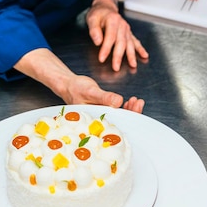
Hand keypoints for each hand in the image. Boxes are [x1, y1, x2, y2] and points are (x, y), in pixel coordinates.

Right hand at [14, 48, 144, 112]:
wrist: (68, 85)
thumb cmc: (75, 88)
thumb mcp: (90, 91)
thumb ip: (104, 97)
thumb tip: (118, 102)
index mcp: (95, 119)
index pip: (116, 122)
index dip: (128, 115)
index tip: (136, 106)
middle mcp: (99, 120)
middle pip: (119, 121)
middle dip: (131, 113)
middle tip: (138, 102)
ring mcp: (101, 115)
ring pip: (119, 117)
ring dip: (129, 109)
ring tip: (136, 101)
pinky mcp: (102, 111)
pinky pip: (115, 112)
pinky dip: (123, 107)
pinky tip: (128, 102)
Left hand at [86, 0, 148, 71]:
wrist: (106, 7)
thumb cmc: (98, 13)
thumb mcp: (92, 19)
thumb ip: (94, 30)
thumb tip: (98, 42)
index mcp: (112, 20)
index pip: (110, 37)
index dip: (106, 49)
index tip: (102, 59)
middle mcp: (122, 25)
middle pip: (121, 42)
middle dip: (119, 56)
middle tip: (116, 67)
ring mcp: (126, 29)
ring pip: (129, 43)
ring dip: (131, 55)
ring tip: (133, 65)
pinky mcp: (128, 33)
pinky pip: (135, 41)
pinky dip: (140, 49)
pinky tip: (144, 55)